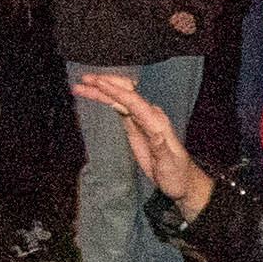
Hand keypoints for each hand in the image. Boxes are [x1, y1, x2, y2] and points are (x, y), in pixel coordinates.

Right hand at [81, 70, 206, 222]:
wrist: (181, 181)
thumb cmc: (177, 175)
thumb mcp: (169, 164)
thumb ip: (161, 148)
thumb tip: (155, 132)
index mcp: (156, 122)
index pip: (133, 100)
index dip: (115, 90)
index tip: (98, 83)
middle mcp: (149, 115)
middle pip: (125, 92)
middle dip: (105, 84)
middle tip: (83, 80)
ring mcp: (142, 119)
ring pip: (119, 98)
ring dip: (101, 90)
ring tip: (80, 86)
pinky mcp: (136, 125)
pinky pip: (119, 107)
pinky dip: (105, 99)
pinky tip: (94, 95)